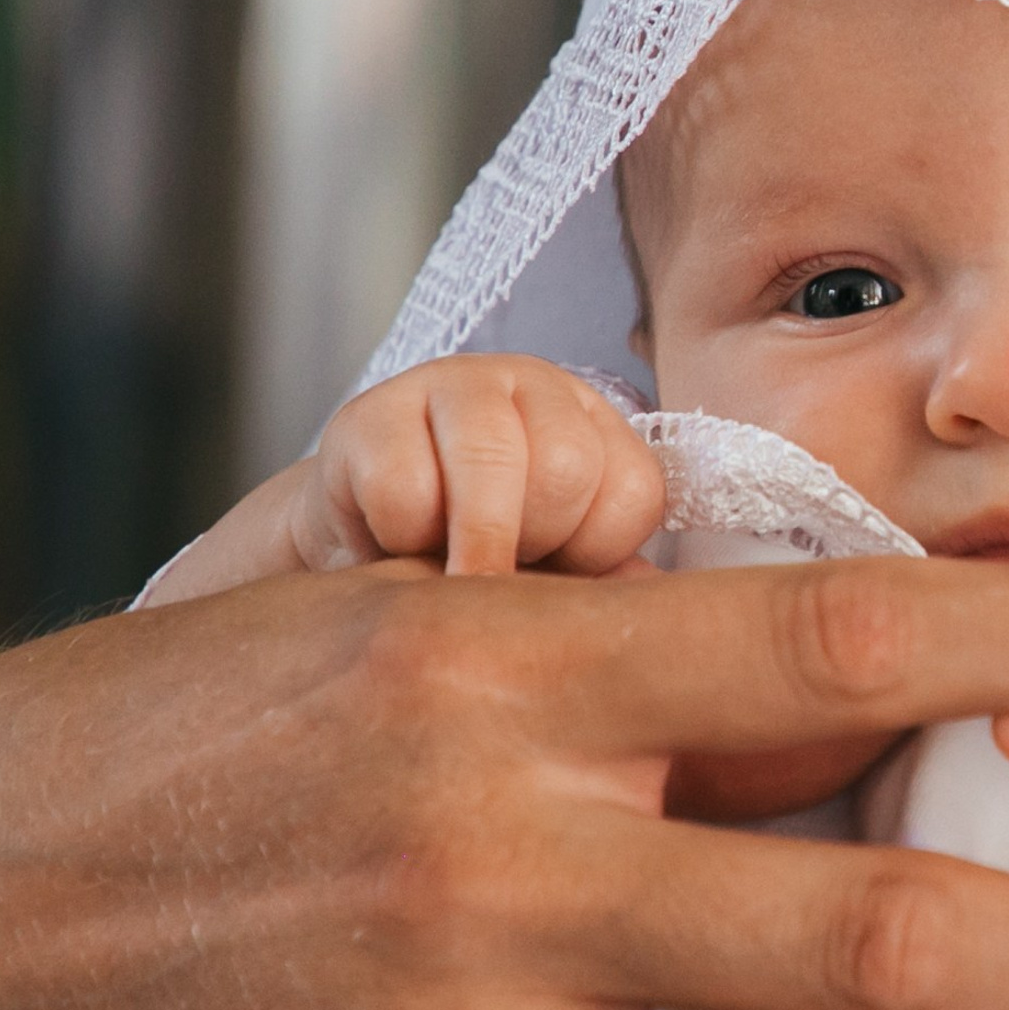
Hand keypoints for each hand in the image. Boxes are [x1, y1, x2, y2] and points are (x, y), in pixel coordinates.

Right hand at [151, 356, 664, 602]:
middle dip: (530, 544)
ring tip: (449, 569)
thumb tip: (653, 622)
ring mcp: (450, 387)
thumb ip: (605, 587)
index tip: (552, 571)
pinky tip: (392, 541)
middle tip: (494, 571)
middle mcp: (532, 386)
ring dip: (470, 543)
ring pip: (490, 465)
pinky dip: (398, 540)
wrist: (355, 547)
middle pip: (566, 469)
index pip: (632, 491)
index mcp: (595, 425)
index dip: (593, 555)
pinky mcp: (369, 414)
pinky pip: (403, 492)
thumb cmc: (471, 563)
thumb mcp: (554, 572)